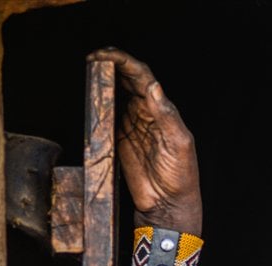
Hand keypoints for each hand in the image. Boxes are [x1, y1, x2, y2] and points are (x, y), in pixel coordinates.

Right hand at [88, 48, 202, 233]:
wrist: (168, 205)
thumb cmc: (182, 176)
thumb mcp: (179, 144)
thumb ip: (166, 116)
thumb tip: (153, 87)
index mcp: (163, 109)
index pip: (143, 77)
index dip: (125, 62)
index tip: (106, 55)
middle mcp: (147, 113)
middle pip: (127, 80)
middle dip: (110, 64)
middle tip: (92, 57)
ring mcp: (131, 124)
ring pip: (115, 94)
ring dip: (103, 81)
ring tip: (89, 70)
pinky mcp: (119, 139)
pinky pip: (107, 115)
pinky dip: (98, 103)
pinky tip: (90, 95)